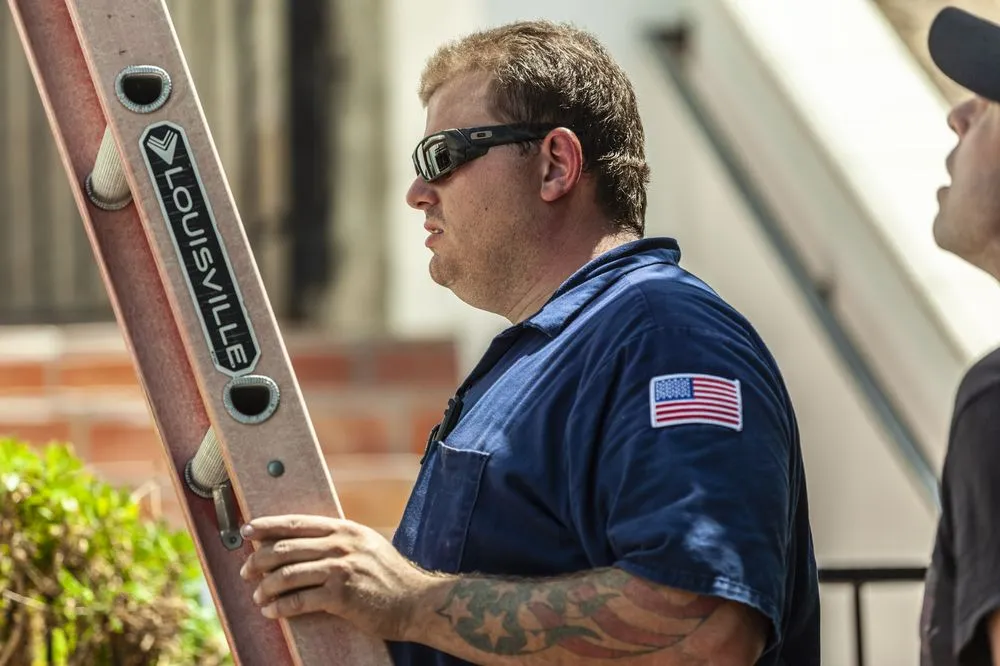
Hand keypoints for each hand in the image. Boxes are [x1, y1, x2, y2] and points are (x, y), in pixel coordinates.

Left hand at [238, 514, 434, 640]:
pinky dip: (280, 607)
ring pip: (287, 574)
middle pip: (285, 547)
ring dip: (266, 587)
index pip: (296, 522)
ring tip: (259, 596)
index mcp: (345, 529)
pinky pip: (299, 600)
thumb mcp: (366, 545)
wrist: (416, 601)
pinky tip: (272, 611)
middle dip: (258, 560)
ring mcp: (341, 569)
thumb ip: (339, 541)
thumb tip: (305, 542)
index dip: (268, 525)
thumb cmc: (390, 576)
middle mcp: (341, 545)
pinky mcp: (341, 595)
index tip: (247, 530)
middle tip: (246, 572)